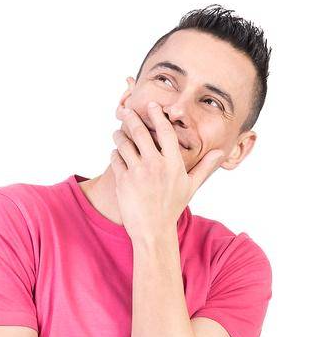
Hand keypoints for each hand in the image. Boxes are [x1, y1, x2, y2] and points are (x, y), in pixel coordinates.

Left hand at [110, 100, 223, 245]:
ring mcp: (138, 172)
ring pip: (124, 143)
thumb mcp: (191, 187)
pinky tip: (116, 153)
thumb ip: (204, 167)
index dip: (157, 115)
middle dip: (131, 117)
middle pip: (140, 132)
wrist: (153, 231)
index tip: (151, 105)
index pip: (165, 131)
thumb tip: (221, 153)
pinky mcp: (123, 181)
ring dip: (119, 135)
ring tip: (118, 132)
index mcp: (173, 163)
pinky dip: (114, 153)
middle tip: (124, 110)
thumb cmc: (172, 208)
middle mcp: (155, 165)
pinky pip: (116, 159)